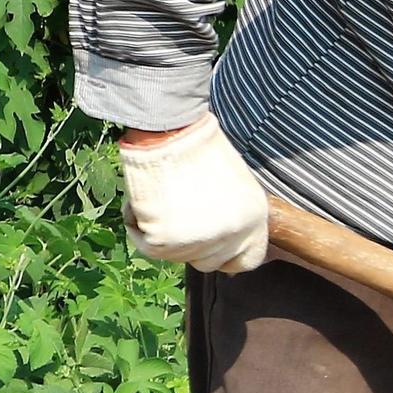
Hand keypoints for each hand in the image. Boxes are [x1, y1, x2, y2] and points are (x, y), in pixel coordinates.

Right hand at [119, 113, 268, 272]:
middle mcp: (231, 237)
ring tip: (163, 193)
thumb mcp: (235, 185)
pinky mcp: (165, 243)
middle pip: (207, 262)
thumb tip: (219, 238)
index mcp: (254, 221)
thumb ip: (231, 215)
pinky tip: (146, 196)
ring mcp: (199, 243)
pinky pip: (144, 242)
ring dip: (162, 228)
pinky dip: (137, 221)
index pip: (246, 260)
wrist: (172, 131)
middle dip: (190, 243)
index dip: (226, 256)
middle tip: (177, 212)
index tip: (210, 245)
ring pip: (174, 254)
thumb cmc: (199, 149)